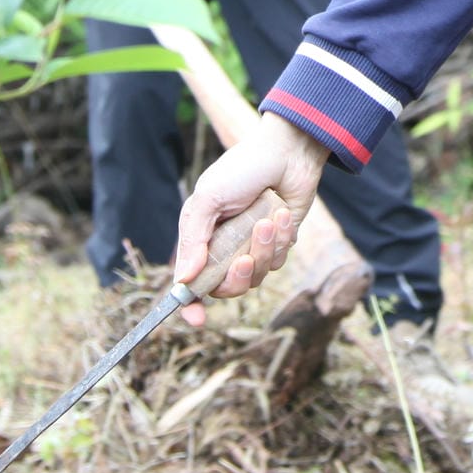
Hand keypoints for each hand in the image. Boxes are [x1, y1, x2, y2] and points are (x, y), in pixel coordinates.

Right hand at [171, 113, 328, 326]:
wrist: (287, 152)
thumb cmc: (242, 169)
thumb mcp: (209, 198)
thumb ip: (195, 239)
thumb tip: (185, 278)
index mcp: (200, 237)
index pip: (190, 282)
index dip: (190, 305)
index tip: (197, 320)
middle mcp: (224, 247)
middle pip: (226, 288)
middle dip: (237, 276)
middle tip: (244, 257)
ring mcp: (252, 247)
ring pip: (256, 276)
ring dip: (264, 249)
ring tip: (269, 219)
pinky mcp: (278, 244)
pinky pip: (278, 261)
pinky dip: (282, 239)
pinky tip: (283, 213)